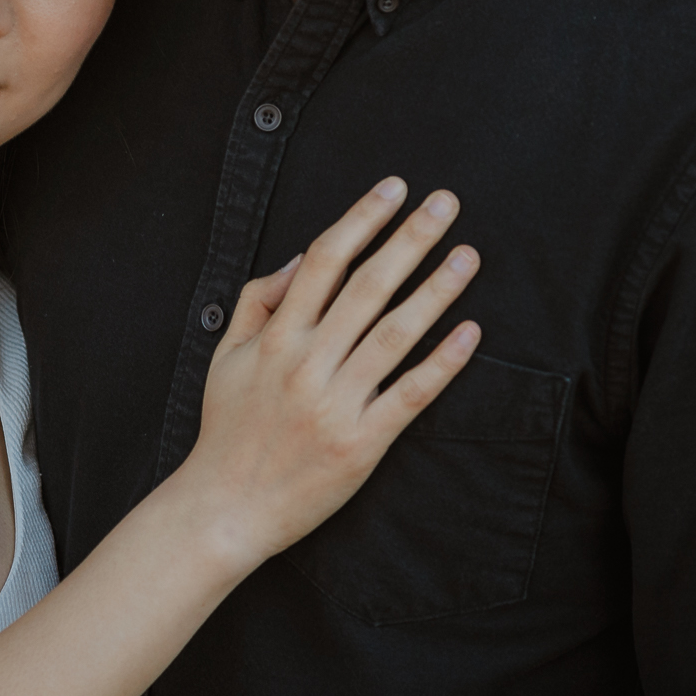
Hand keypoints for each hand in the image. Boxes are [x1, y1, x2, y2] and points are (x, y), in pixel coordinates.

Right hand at [168, 177, 480, 572]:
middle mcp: (306, 364)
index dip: (361, 219)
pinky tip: (470, 333)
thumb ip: (258, 302)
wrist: (227, 506)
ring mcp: (337, 404)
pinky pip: (411, 395)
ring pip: (395, 335)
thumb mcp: (225, 356)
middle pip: (367, 287)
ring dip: (435, 291)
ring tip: (467, 256)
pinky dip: (442, 363)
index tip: (393, 188)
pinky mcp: (363, 443)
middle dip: (409, 239)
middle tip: (445, 203)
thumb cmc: (227, 428)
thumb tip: (302, 260)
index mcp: (274, 339)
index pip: (324, 262)